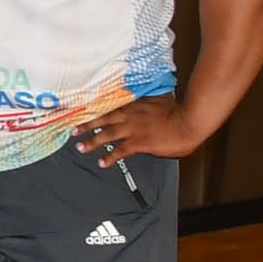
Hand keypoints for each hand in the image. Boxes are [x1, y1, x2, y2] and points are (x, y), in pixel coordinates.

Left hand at [74, 95, 208, 164]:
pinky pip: (120, 151)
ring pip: (107, 135)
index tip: (83, 113)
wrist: (188, 122)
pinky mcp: (140, 143)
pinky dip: (109, 157)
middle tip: (74, 131)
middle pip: (103, 120)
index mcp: (135, 105)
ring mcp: (133, 130)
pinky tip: (102, 163)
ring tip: (80, 148)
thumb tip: (148, 97)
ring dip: (92, 142)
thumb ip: (150, 99)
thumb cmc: (178, 111)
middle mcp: (130, 116)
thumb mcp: (161, 98)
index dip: (96, 112)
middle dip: (87, 126)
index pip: (110, 107)